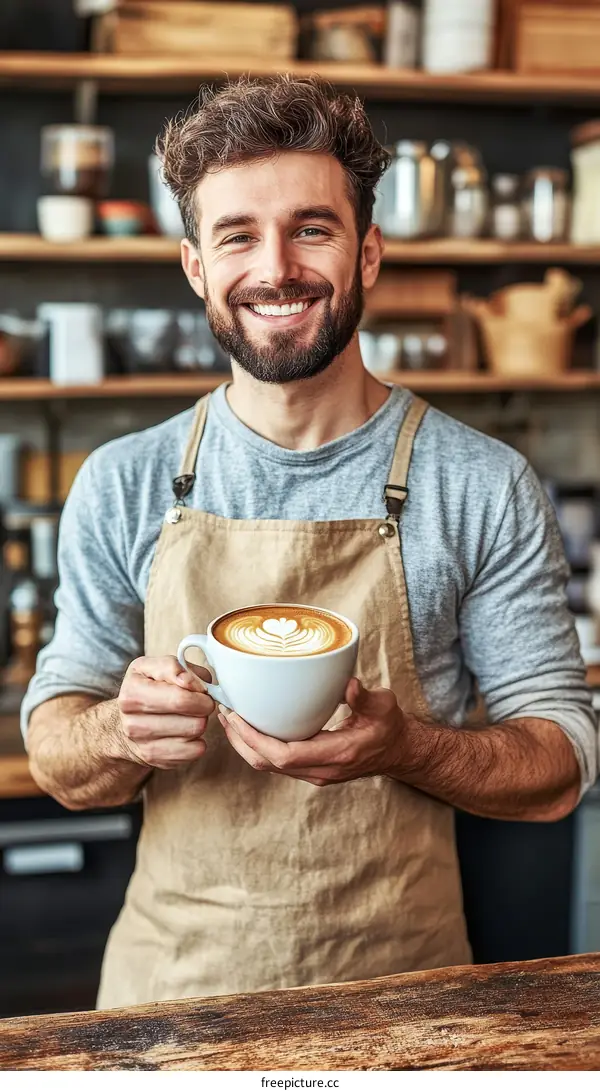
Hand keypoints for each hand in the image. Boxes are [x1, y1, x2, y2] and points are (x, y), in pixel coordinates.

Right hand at [117, 655, 214, 770]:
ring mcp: (144, 745)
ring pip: (196, 734)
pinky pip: (195, 751)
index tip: (200, 689)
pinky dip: (197, 741)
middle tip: (200, 703)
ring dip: (199, 722)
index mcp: (132, 693)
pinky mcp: (157, 759)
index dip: (200, 692)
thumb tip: (192, 683)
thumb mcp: (151, 667)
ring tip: (189, 716)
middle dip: (204, 707)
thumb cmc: (146, 688)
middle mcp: (133, 723)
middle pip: (193, 720)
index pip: (180, 698)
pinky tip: (186, 732)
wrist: (126, 721)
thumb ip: (173, 667)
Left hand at [218, 677, 407, 786]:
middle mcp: (321, 770)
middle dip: (241, 740)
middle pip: (268, 764)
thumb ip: (365, 697)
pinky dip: (258, 746)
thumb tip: (349, 684)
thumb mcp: (383, 706)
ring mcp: (315, 773)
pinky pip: (277, 762)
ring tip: (229, 718)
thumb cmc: (390, 726)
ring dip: (245, 744)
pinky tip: (250, 726)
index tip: (237, 718)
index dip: (255, 739)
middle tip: (224, 712)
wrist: (398, 751)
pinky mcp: (311, 769)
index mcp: (336, 754)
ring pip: (269, 766)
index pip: (284, 756)